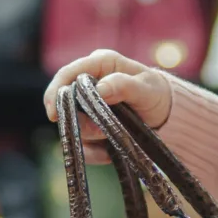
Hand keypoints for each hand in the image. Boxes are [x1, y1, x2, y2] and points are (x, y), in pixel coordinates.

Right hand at [43, 50, 174, 157]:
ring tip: (113, 137)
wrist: (164, 115)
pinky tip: (109, 150)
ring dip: (91, 138)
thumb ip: (124, 85)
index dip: (55, 93)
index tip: (53, 114)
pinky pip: (83, 145)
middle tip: (100, 131)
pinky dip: (95, 152)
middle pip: (65, 105)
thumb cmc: (155, 93)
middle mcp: (88, 84)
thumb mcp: (146, 88)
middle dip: (79, 122)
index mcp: (99, 64)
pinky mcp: (89, 128)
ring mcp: (86, 107)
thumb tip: (100, 89)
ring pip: (73, 127)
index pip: (67, 74)